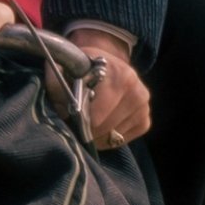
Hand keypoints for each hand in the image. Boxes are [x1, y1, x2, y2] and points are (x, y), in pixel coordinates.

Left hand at [69, 29, 150, 149]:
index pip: (97, 115)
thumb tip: (63, 116)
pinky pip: (121, 140)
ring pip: (112, 137)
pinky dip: (108, 137)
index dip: (78, 120)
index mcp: (119, 75)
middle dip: (86, 129)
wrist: (104, 64)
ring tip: (88, 120)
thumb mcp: (65, 69)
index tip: (69, 116)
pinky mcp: (145, 122)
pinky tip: (101, 123)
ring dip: (96, 134)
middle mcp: (137, 91)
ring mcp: (143, 108)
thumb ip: (59, 90)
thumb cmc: (81, 68)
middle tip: (75, 120)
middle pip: (105, 129)